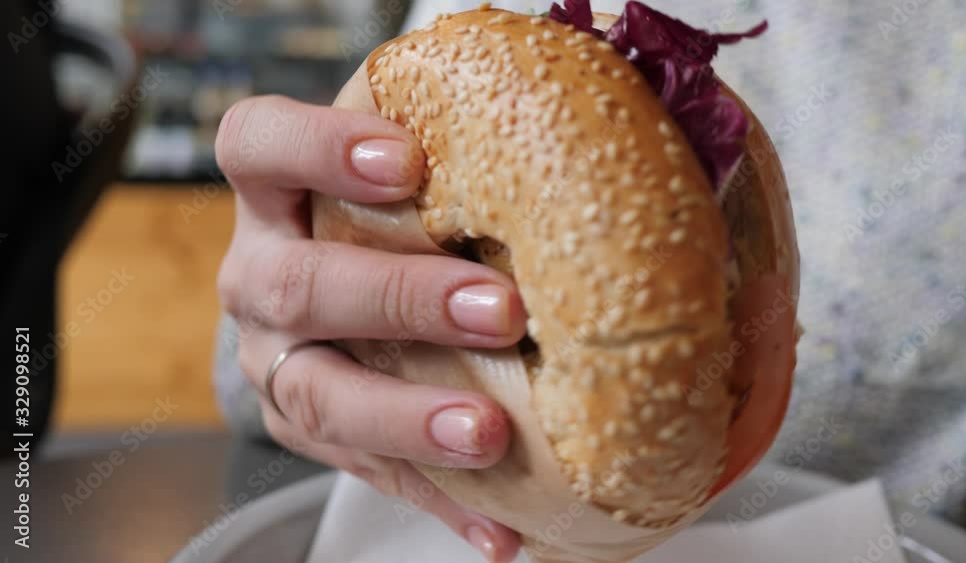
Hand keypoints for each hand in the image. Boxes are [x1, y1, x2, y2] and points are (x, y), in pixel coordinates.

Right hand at [216, 95, 525, 561]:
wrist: (335, 293)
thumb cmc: (389, 214)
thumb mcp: (407, 170)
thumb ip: (464, 149)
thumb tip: (607, 130)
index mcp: (274, 192)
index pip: (257, 145)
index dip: (317, 148)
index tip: (408, 163)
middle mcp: (259, 277)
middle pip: (296, 285)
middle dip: (400, 298)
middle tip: (500, 313)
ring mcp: (275, 362)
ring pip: (317, 395)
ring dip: (408, 418)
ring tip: (488, 436)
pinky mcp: (305, 431)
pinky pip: (366, 472)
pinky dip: (437, 497)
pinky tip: (499, 523)